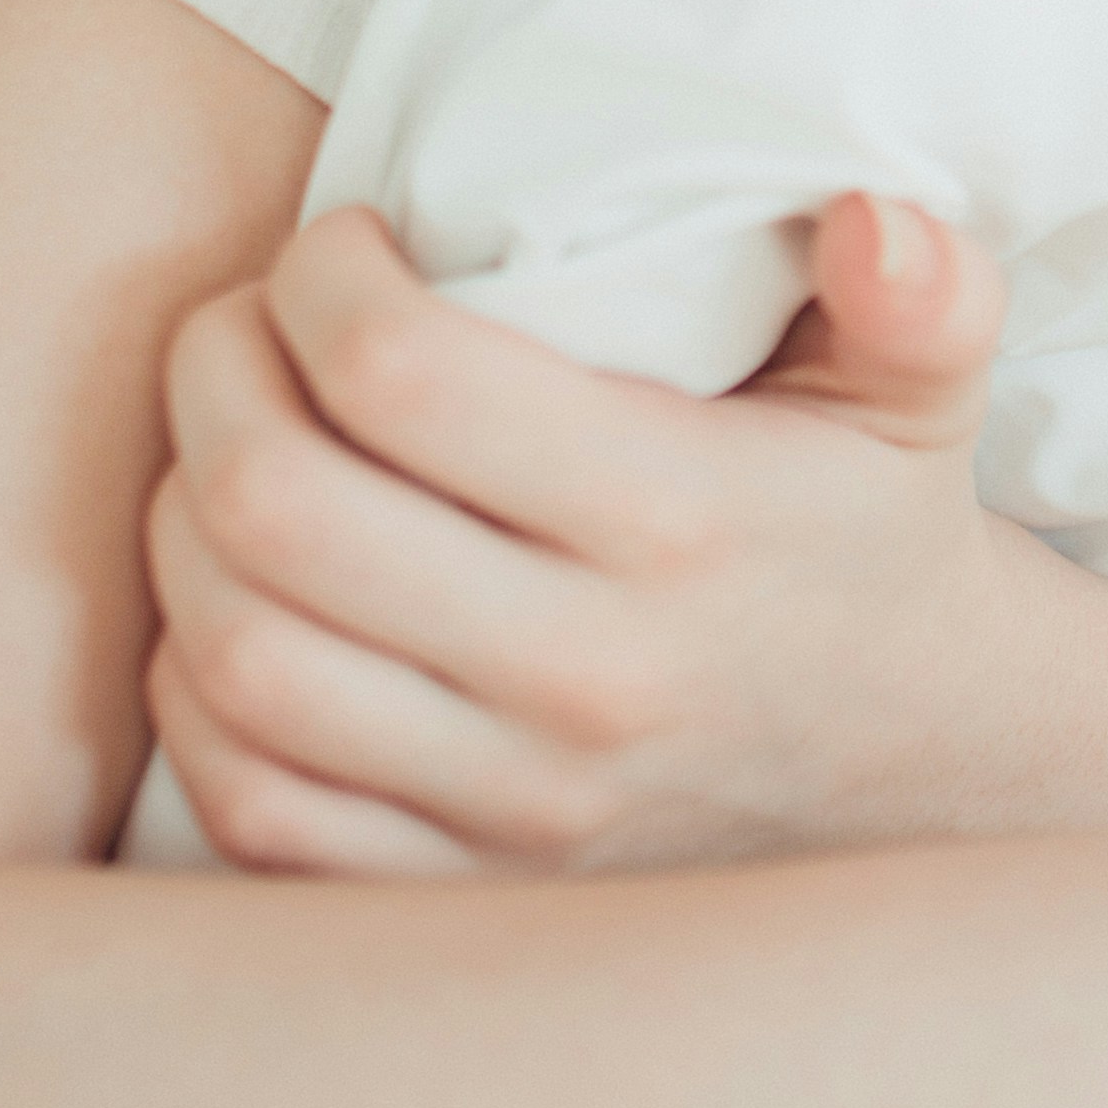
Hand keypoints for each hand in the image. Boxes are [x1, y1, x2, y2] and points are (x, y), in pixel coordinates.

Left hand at [142, 195, 1012, 878]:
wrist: (919, 771)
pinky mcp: (458, 892)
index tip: (346, 247)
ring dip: (186, 518)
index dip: (322, 277)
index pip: (402, 372)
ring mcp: (512, 807)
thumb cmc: (871, 535)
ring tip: (234, 442)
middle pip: (276, 505)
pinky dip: (198, 689)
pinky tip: (241, 593)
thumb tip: (876, 216)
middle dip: (216, 371)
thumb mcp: (921, 399)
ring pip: (237, 652)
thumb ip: (921, 293)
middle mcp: (585, 678)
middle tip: (250, 326)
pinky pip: (249, 797)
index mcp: (680, 523)